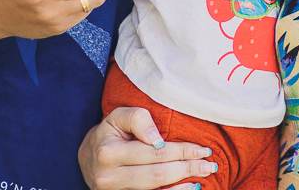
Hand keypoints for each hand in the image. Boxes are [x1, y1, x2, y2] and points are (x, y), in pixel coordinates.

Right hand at [80, 107, 218, 189]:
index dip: (181, 151)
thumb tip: (156, 139)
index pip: (154, 152)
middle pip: (157, 174)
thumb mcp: (118, 116)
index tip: (202, 148)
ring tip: (203, 175)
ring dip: (183, 185)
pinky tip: (189, 188)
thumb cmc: (109, 133)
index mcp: (109, 153)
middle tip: (209, 164)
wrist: (88, 158)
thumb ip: (138, 119)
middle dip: (187, 168)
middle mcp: (109, 177)